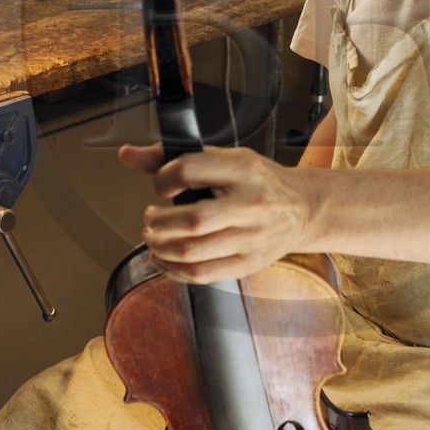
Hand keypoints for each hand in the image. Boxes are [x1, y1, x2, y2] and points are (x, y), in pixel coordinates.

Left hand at [118, 143, 318, 281]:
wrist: (302, 209)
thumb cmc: (258, 181)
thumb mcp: (224, 158)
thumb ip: (173, 157)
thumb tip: (127, 155)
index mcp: (244, 169)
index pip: (190, 170)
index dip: (163, 179)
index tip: (161, 186)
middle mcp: (251, 204)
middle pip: (191, 221)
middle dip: (157, 223)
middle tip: (150, 218)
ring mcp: (252, 238)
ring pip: (192, 252)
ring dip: (160, 247)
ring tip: (154, 237)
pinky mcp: (249, 263)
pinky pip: (201, 274)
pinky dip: (173, 270)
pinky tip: (164, 259)